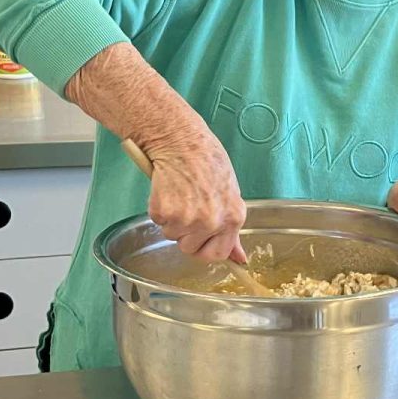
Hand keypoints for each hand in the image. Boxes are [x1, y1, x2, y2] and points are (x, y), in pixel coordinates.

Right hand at [142, 129, 248, 263]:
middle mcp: (212, 222)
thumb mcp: (229, 192)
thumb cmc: (207, 160)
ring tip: (178, 193)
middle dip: (185, 233)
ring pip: (171, 235)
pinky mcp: (165, 212)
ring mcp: (187, 219)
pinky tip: (167, 189)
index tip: (199, 239)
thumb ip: (231, 226)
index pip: (218, 254)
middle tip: (186, 206)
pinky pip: (158, 221)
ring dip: (171, 219)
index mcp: (233, 218)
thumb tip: (239, 258)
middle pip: (190, 248)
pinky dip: (159, 208)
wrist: (181, 140)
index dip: (204, 247)